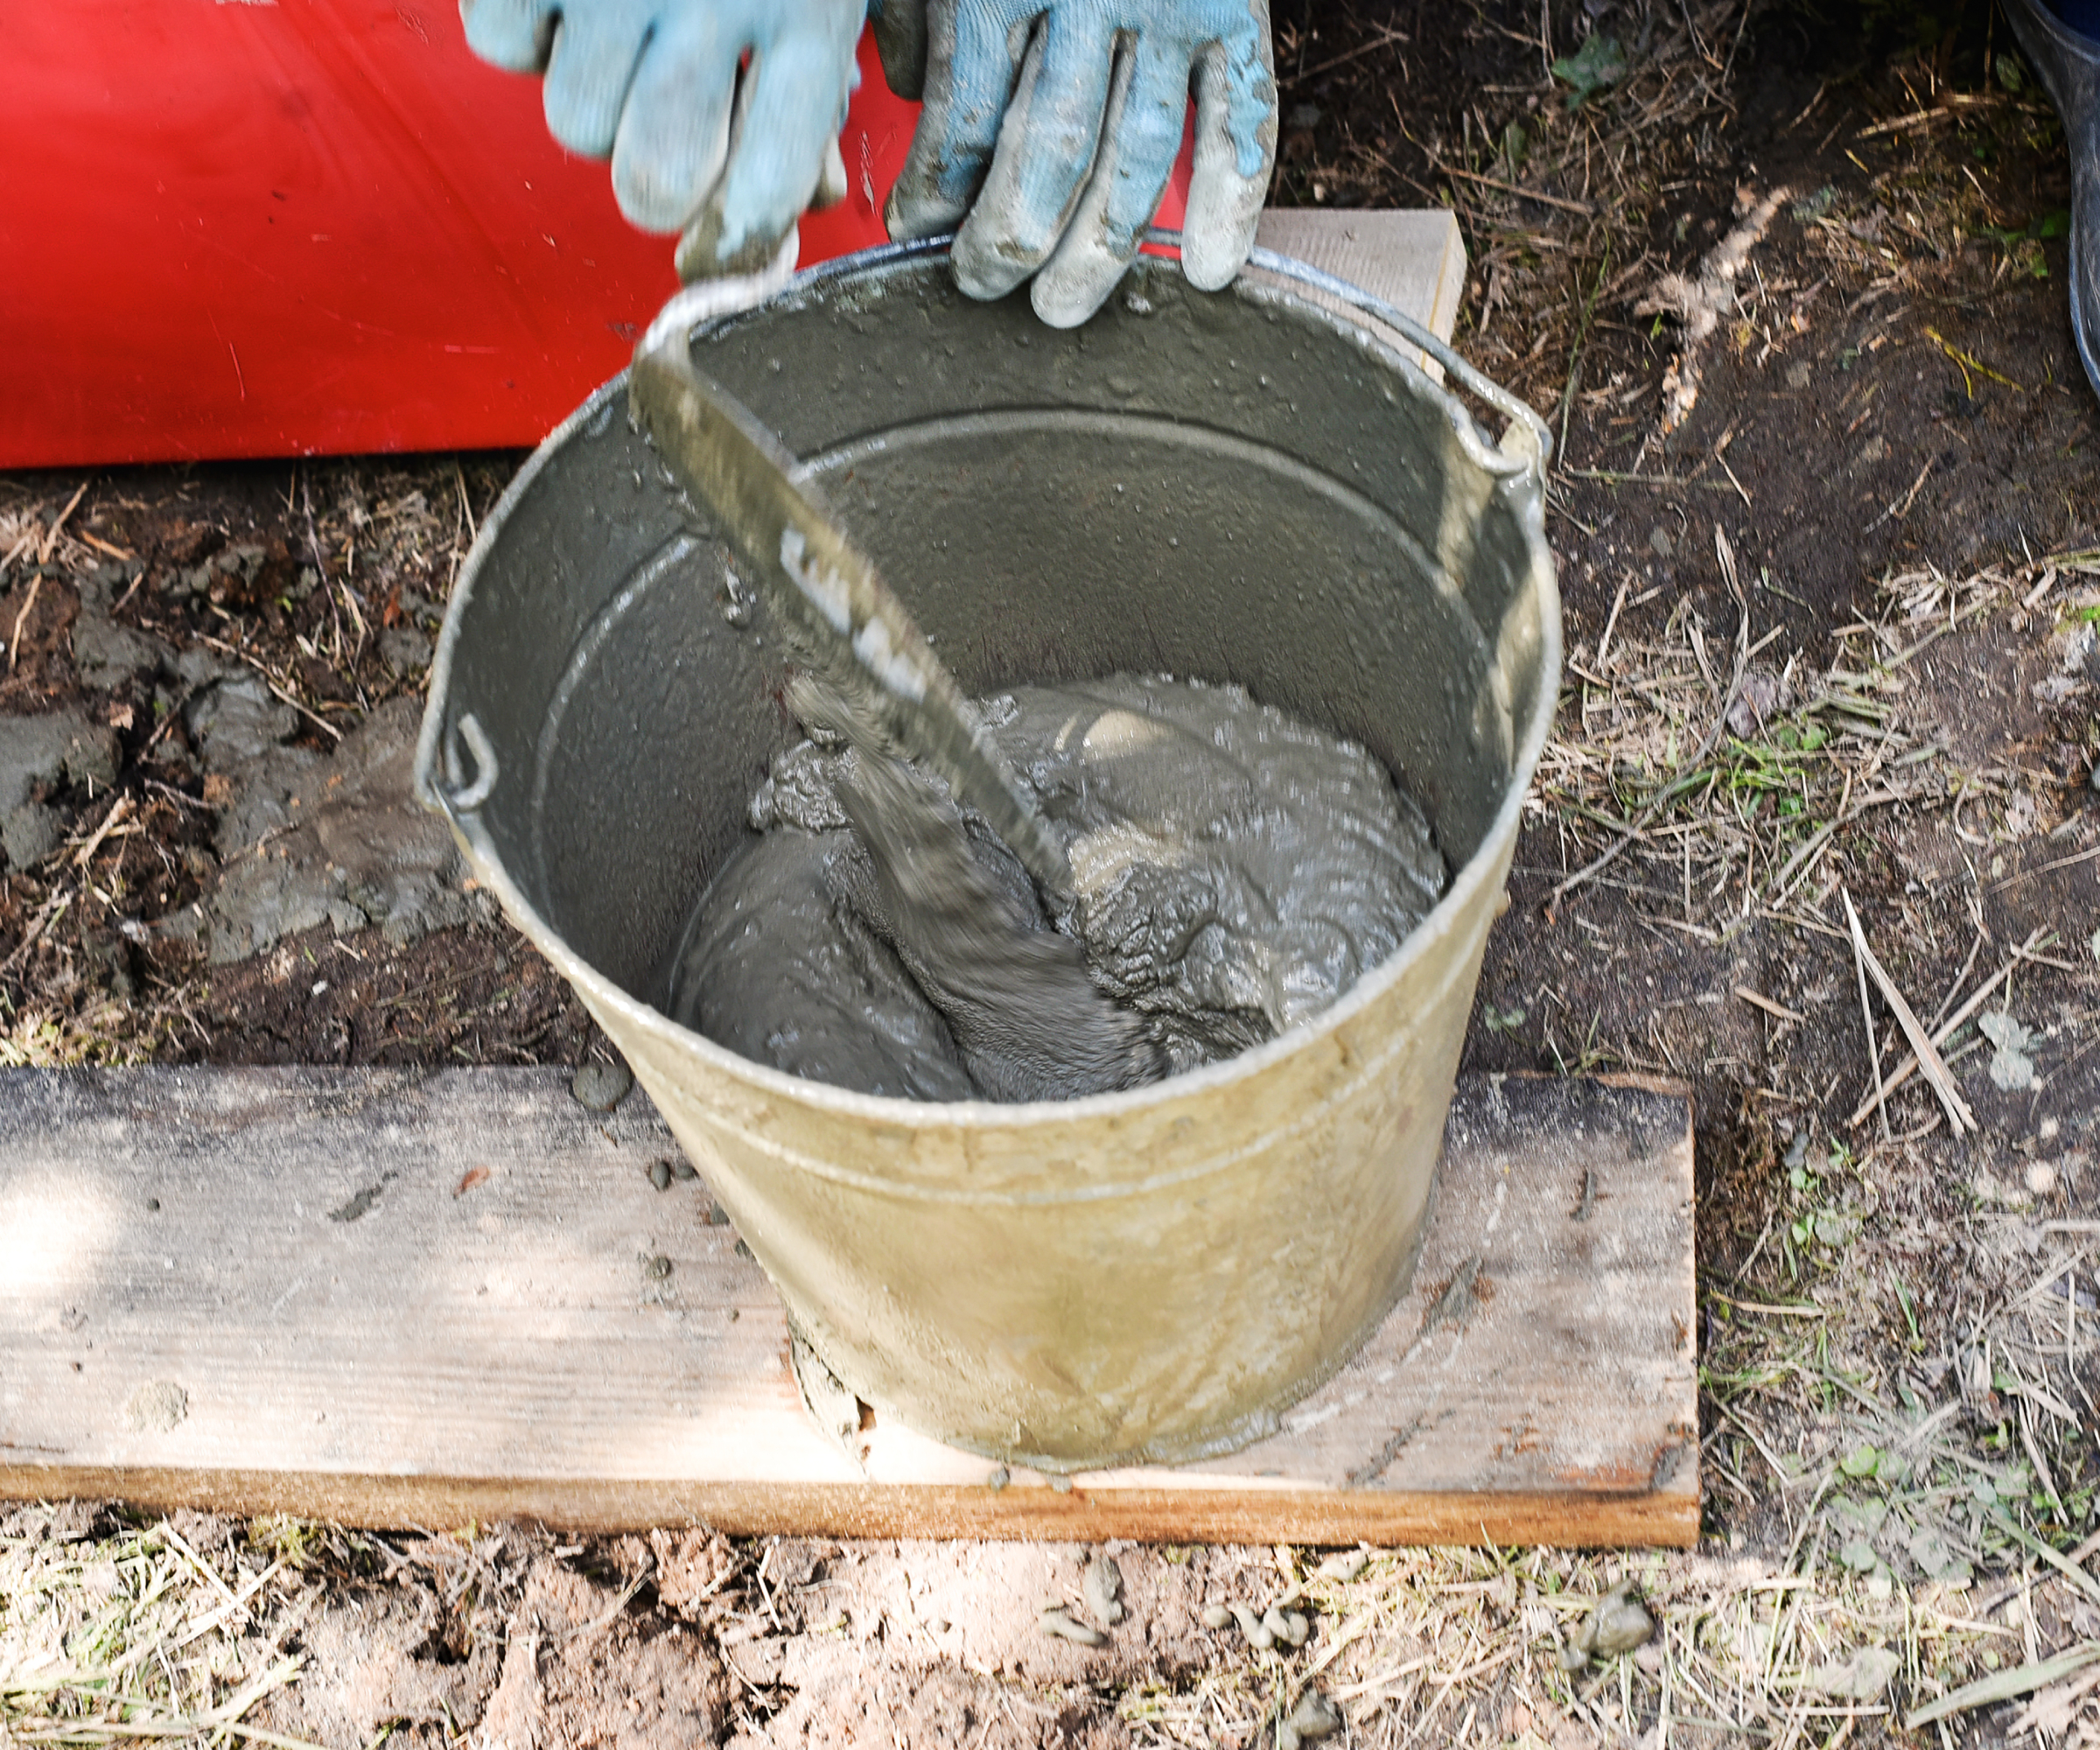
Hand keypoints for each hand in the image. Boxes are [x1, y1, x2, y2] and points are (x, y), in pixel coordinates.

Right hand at [462, 0, 865, 278]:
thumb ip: (807, 102)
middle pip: (649, 183)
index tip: (714, 252)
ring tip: (621, 22)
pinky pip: (504, 47)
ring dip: (591, 95)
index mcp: (806, 16)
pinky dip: (528, 27)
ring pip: (574, 124)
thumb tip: (792, 228)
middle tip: (659, 132)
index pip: (767, 189)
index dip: (735, 245)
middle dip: (649, 184)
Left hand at [875, 0, 1275, 325]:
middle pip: (1044, 157)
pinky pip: (1240, 121)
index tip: (914, 234)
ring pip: (1131, 161)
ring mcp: (1170, 7)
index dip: (933, 197)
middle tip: (982, 289)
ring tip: (1062, 309)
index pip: (960, 123)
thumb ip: (917, 4)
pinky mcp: (1234, 9)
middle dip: (1008, 242)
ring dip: (1098, 251)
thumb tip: (915, 97)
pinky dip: (1231, 199)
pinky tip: (1210, 270)